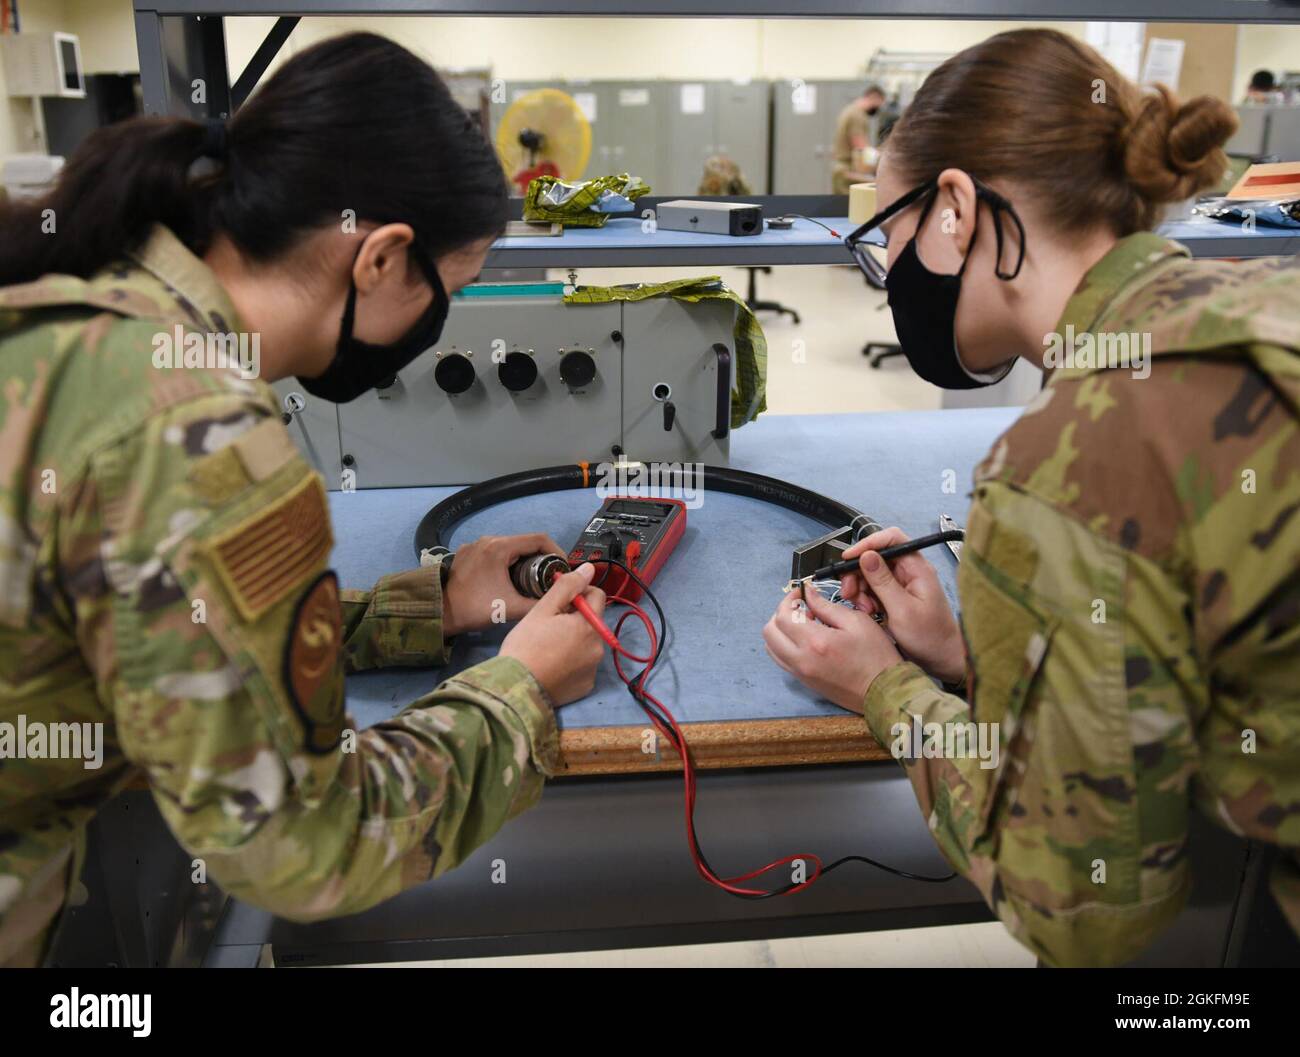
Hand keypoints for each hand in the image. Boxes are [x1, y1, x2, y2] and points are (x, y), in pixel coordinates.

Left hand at [441, 532, 564, 635]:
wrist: (440, 613)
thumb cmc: (476, 608)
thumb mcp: (512, 608)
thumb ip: (539, 603)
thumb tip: (558, 599)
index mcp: (500, 548)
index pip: (539, 539)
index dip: (556, 551)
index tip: (562, 568)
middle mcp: (488, 540)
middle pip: (524, 542)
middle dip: (540, 558)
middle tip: (548, 577)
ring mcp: (475, 545)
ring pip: (509, 547)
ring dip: (523, 560)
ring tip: (530, 580)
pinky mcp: (466, 553)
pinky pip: (494, 552)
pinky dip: (506, 562)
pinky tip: (507, 579)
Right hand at [500, 563, 606, 705]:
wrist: (515, 688)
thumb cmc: (526, 645)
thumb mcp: (544, 609)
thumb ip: (568, 586)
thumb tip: (589, 569)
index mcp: (590, 625)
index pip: (597, 595)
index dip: (578, 593)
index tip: (559, 602)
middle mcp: (599, 647)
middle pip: (592, 621)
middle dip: (575, 618)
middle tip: (548, 626)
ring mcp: (593, 669)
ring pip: (587, 643)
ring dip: (574, 640)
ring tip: (547, 647)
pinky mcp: (586, 686)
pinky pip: (583, 665)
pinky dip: (572, 662)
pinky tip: (552, 664)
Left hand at [763, 586, 902, 713]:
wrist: (883, 692)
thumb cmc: (876, 656)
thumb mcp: (857, 622)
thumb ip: (827, 606)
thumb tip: (808, 594)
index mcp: (815, 642)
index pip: (783, 616)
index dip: (788, 599)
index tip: (801, 593)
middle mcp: (801, 660)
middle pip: (770, 631)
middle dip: (781, 614)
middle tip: (801, 607)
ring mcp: (800, 673)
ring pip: (771, 647)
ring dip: (780, 631)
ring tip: (804, 623)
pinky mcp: (804, 681)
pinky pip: (781, 660)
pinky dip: (785, 645)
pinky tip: (806, 640)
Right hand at [838, 527, 964, 683]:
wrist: (942, 659)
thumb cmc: (930, 637)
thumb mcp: (902, 610)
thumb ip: (883, 582)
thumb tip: (866, 556)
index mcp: (917, 568)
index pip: (892, 539)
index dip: (868, 544)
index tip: (849, 558)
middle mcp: (910, 572)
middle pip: (876, 557)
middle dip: (858, 572)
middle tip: (849, 591)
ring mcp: (902, 584)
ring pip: (870, 573)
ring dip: (860, 588)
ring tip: (863, 607)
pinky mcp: (895, 596)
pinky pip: (873, 589)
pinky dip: (865, 598)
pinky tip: (868, 612)